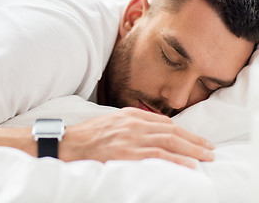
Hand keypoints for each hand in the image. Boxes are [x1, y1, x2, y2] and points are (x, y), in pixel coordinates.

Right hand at [60, 107, 214, 167]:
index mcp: (131, 115)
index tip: (195, 139)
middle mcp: (134, 123)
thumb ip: (132, 124)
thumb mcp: (113, 122)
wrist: (70, 143)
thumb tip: (151, 131)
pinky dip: (176, 159)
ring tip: (206, 157)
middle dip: (193, 140)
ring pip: (169, 142)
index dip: (183, 131)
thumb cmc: (90, 135)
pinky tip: (189, 164)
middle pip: (171, 131)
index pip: (164, 122)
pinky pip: (157, 155)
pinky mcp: (127, 152)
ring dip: (191, 150)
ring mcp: (131, 137)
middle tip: (209, 148)